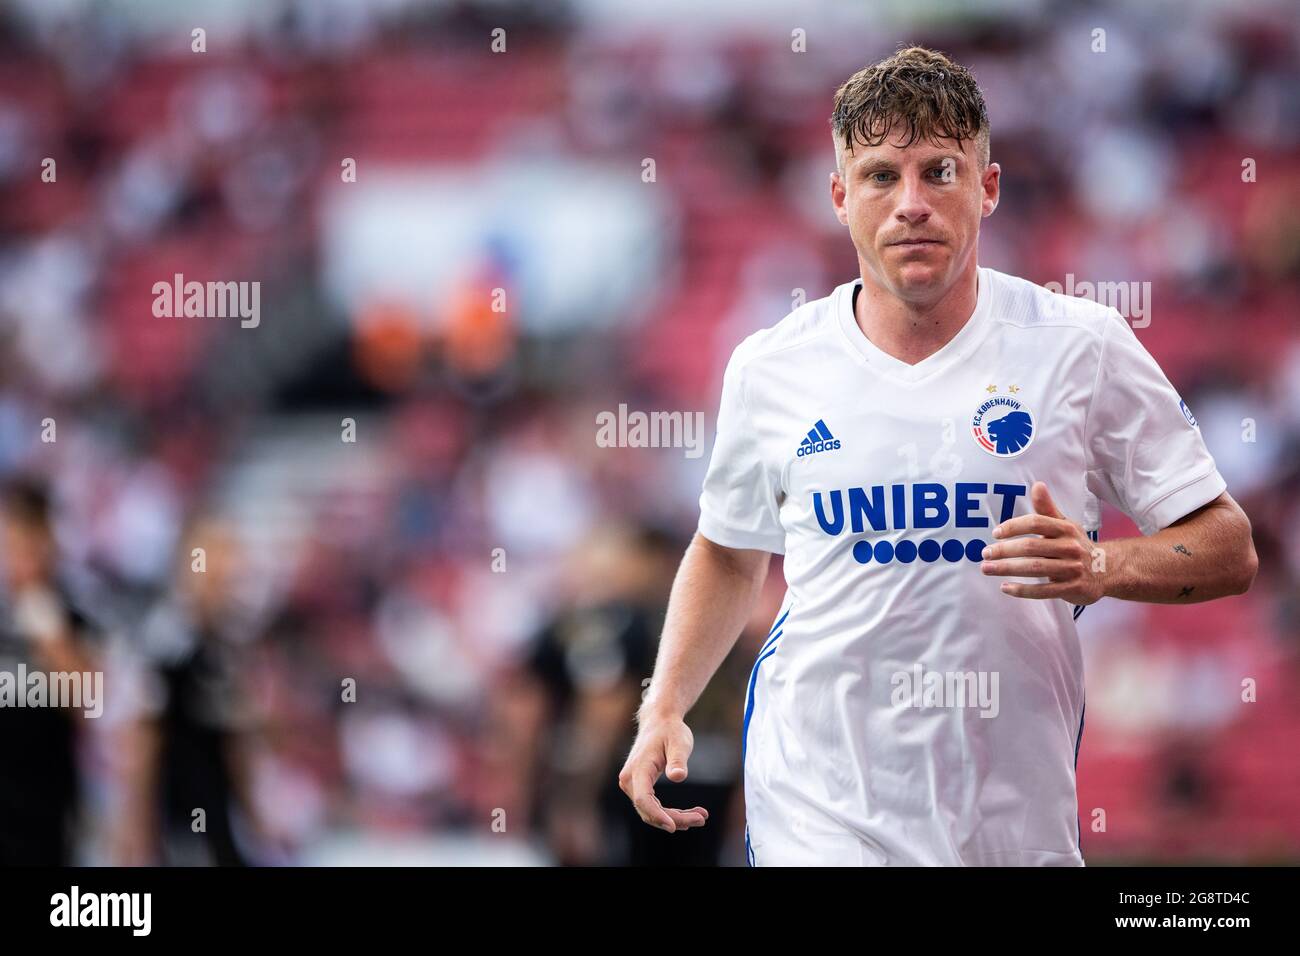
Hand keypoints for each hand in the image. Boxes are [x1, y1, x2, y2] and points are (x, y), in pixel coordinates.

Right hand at [617, 713, 708, 832]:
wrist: (659, 721)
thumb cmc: (670, 731)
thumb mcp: (679, 743)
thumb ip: (678, 760)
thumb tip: (678, 776)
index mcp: (638, 769)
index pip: (644, 800)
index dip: (658, 816)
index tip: (674, 826)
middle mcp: (629, 779)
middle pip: (649, 810)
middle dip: (675, 819)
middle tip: (702, 818)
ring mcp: (632, 784)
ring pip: (650, 811)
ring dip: (674, 818)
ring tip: (700, 817)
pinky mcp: (639, 786)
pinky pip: (652, 805)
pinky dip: (669, 813)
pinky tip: (689, 814)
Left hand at [980, 481, 1104, 605]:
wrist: (1109, 570)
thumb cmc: (1076, 544)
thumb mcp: (1065, 524)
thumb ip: (1047, 508)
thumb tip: (1037, 485)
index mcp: (1066, 529)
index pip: (1036, 522)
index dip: (1013, 527)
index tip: (995, 534)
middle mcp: (1070, 547)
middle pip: (1031, 547)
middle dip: (1004, 550)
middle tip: (984, 554)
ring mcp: (1072, 569)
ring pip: (1034, 568)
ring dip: (1007, 569)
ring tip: (987, 568)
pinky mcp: (1072, 588)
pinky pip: (1043, 590)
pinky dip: (1022, 590)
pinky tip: (1005, 587)